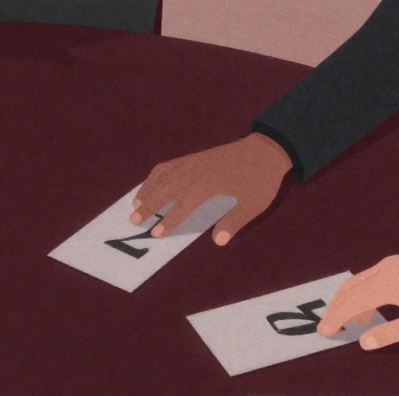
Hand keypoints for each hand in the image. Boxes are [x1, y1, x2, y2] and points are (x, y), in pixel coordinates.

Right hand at [130, 132, 291, 243]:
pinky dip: (156, 176)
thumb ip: (234, 223)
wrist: (265, 151)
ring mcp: (193, 162)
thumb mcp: (252, 205)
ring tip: (136, 204)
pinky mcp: (194, 158)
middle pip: (165, 190)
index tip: (156, 234)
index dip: (169, 222)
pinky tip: (151, 185)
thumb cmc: (260, 180)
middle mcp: (196, 172)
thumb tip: (218, 241)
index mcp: (209, 185)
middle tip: (134, 220)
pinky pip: (169, 166)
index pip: (183, 207)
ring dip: (148, 190)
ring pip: (163, 176)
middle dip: (149, 206)